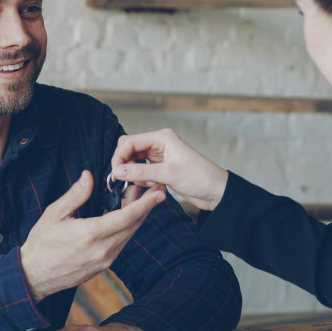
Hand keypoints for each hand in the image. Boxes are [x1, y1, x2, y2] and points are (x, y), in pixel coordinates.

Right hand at [20, 171, 166, 300]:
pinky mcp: (103, 267)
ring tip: (141, 201)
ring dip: (137, 219)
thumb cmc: (42, 243)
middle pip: (133, 226)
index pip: (127, 217)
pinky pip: (121, 244)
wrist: (35, 275)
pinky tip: (126, 218)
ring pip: (129, 236)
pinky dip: (127, 230)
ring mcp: (105, 261)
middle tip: (155, 191)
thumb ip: (76, 195)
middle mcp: (103, 250)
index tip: (159, 193)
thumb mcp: (54, 213)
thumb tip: (89, 176)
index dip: (145, 204)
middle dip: (146, 208)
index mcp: (91, 234)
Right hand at [110, 129, 227, 211]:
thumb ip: (140, 171)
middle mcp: (159, 144)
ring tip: (147, 184)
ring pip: (135, 161)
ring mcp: (160, 156)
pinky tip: (154, 186)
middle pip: (130, 149)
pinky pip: (143, 171)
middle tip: (124, 179)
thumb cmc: (199, 177)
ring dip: (135, 174)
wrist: (216, 192)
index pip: (130, 142)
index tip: (115, 172)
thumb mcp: (168, 174)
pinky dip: (143, 179)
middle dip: (125, 164)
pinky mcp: (161, 168)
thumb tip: (116, 171)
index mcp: (162, 137)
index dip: (119, 156)